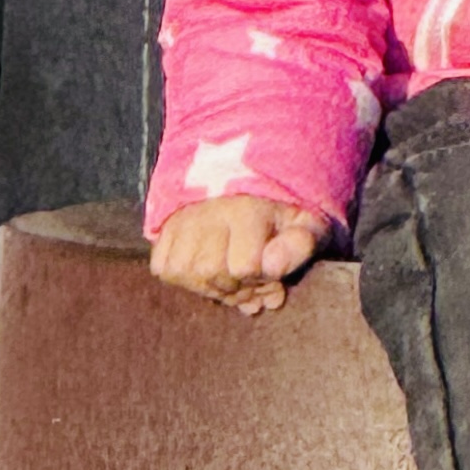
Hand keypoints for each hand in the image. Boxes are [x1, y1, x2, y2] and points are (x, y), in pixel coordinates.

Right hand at [148, 194, 336, 315]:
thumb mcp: (306, 223)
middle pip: (209, 271)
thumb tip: (273, 265)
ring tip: (230, 277)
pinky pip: (163, 266)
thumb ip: (300, 244)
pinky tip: (206, 272)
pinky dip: (184, 277)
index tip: (273, 275)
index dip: (262, 279)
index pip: (244, 265)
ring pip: (183, 272)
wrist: (250, 183)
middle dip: (235, 287)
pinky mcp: (164, 226)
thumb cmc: (282, 213)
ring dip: (209, 285)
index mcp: (248, 207)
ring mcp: (183, 217)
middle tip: (251, 282)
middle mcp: (209, 209)